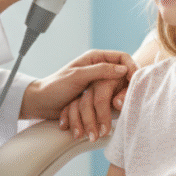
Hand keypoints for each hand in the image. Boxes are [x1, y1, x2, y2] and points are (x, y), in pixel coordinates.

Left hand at [21, 49, 136, 129]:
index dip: (132, 66)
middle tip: (123, 101)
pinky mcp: (94, 99)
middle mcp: (98, 70)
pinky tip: (104, 118)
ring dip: (112, 105)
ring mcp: (97, 85)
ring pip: (114, 93)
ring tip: (114, 112)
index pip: (121, 57)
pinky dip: (104, 113)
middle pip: (120, 77)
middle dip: (122, 91)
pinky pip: (106, 105)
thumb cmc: (55, 86)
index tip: (135, 79)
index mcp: (95, 58)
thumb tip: (122, 69)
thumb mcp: (78, 76)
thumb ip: (100, 71)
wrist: (41, 103)